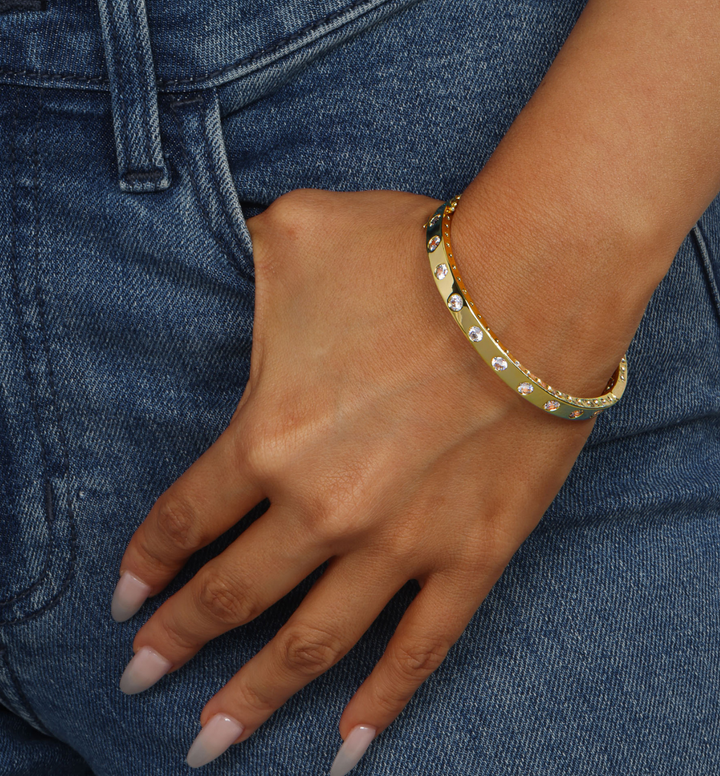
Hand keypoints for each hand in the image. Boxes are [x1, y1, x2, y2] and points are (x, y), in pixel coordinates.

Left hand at [113, 189, 595, 768]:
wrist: (532, 287)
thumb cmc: (411, 257)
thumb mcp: (298, 231)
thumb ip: (245, 256)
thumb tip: (228, 250)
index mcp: (269, 438)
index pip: (186, 520)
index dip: (147, 563)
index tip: (124, 598)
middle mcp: (322, 509)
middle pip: (231, 596)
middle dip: (177, 640)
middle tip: (138, 675)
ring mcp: (399, 545)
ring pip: (310, 645)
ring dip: (254, 699)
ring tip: (210, 744)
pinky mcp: (470, 558)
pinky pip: (419, 650)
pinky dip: (380, 705)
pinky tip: (346, 746)